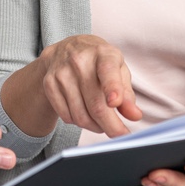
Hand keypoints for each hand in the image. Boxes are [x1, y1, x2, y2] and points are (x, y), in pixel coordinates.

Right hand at [10, 35, 141, 138]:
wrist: (65, 50)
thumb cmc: (99, 63)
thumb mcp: (118, 70)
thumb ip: (127, 94)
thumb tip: (135, 116)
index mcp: (103, 54)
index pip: (107, 71)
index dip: (112, 88)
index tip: (115, 102)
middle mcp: (80, 61)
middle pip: (96, 105)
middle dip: (111, 126)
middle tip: (120, 136)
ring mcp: (62, 73)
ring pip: (80, 116)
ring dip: (96, 126)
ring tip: (102, 122)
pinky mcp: (49, 84)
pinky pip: (67, 116)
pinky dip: (79, 123)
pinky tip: (85, 114)